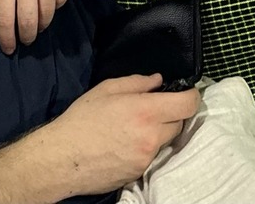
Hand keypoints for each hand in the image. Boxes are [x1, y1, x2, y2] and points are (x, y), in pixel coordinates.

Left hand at [0, 0, 74, 54]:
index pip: (5, 17)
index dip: (6, 38)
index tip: (8, 47)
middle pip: (29, 21)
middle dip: (26, 36)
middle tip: (24, 40)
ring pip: (48, 12)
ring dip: (42, 24)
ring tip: (37, 25)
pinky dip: (56, 7)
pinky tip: (50, 5)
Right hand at [43, 75, 201, 195]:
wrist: (63, 159)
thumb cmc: (82, 119)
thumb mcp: (107, 89)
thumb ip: (137, 82)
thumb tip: (157, 81)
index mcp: (145, 111)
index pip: (187, 105)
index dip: (191, 95)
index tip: (185, 91)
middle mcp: (151, 137)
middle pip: (180, 123)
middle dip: (172, 113)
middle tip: (154, 108)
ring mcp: (147, 158)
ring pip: (166, 140)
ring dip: (160, 131)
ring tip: (136, 126)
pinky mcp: (139, 173)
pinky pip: (152, 155)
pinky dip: (147, 147)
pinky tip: (127, 143)